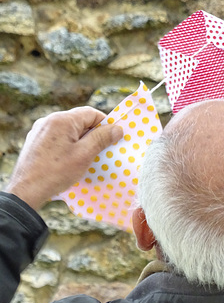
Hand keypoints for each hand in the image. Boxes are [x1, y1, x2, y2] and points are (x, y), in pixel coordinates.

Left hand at [6, 107, 122, 211]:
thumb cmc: (57, 172)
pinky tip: (69, 161)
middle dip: (92, 134)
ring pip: (68, 130)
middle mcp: (49, 120)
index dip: (105, 124)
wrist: (27, 189)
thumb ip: (101, 139)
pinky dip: (68, 146)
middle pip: (79, 121)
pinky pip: (58, 138)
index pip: (91, 113)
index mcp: (62, 120)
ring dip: (80, 141)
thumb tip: (117, 128)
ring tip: (85, 159)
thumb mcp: (84, 155)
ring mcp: (40, 130)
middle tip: (101, 152)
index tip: (113, 139)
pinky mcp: (35, 140)